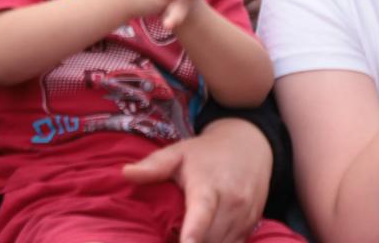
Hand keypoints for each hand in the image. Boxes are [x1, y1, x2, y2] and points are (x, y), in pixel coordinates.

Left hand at [122, 117, 272, 242]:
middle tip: (168, 239)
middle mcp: (232, 202)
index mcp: (208, 185)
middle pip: (209, 239)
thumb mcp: (179, 153)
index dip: (192, 235)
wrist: (250, 145)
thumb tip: (126, 173)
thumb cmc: (207, 153)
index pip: (201, 215)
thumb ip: (154, 166)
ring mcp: (245, 214)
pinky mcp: (252, 224)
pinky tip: (204, 239)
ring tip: (184, 238)